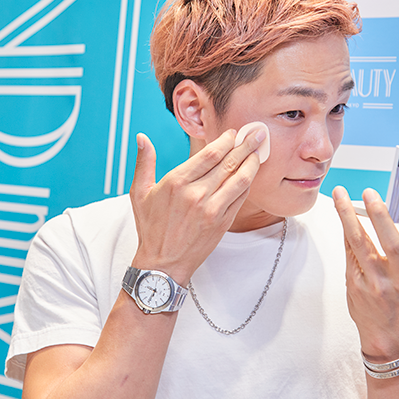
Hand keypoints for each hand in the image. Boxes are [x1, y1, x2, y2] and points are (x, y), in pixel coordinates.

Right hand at [129, 129, 265, 284]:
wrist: (162, 264)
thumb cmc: (151, 227)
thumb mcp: (139, 193)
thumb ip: (144, 162)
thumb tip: (142, 137)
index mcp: (176, 182)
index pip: (209, 154)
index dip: (225, 141)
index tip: (233, 134)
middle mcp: (196, 194)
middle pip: (228, 162)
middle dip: (245, 146)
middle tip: (256, 134)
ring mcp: (211, 209)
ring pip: (239, 179)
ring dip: (252, 162)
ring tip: (258, 151)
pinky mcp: (222, 222)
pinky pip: (240, 197)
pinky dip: (248, 183)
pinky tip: (251, 174)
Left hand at [332, 170, 398, 360]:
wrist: (390, 333)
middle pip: (393, 242)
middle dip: (381, 216)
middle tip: (370, 192)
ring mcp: (380, 282)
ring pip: (360, 244)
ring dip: (347, 217)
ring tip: (340, 193)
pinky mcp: (358, 285)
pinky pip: (349, 250)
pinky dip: (346, 230)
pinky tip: (341, 212)